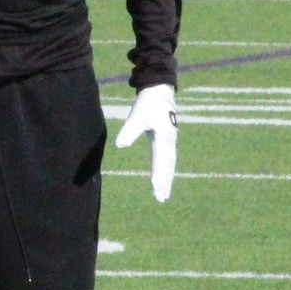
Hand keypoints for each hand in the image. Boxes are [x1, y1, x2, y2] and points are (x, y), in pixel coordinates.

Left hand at [113, 84, 177, 201]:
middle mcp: (170, 141)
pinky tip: (161, 180)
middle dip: (165, 182)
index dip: (158, 173)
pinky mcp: (166, 140)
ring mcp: (170, 141)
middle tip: (161, 198)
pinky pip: (167, 160)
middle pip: (168, 166)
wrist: (159, 90)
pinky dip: (165, 171)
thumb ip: (129, 131)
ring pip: (169, 165)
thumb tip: (120, 145)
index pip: (161, 159)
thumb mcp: (137, 116)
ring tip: (163, 195)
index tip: (154, 186)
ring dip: (166, 180)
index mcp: (165, 136)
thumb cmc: (148, 103)